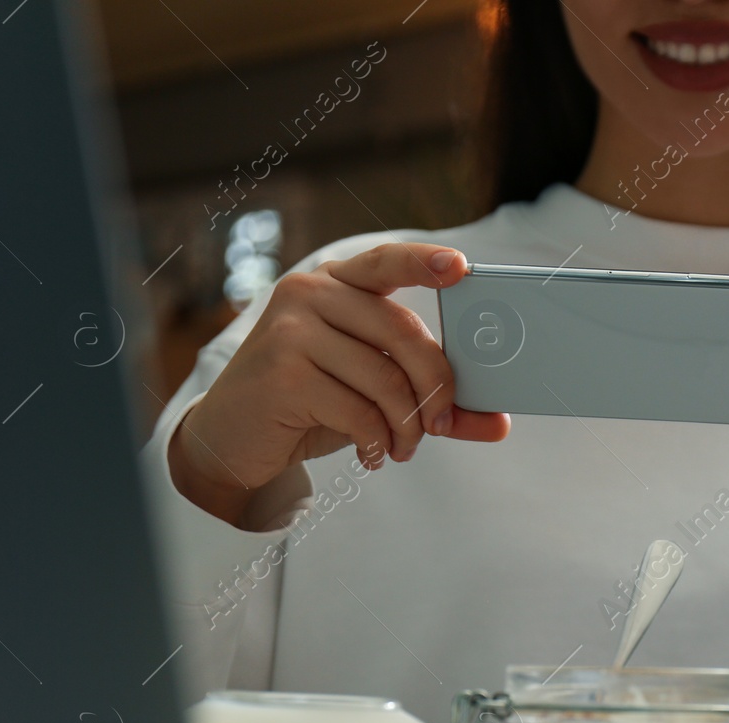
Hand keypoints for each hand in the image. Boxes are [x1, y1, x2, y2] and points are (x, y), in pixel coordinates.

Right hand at [168, 243, 508, 525]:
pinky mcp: (282, 374)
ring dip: (406, 427)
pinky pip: (358, 411)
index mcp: (335, 284)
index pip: (386, 262)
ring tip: (401, 448)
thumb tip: (497, 424)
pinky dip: (377, 441)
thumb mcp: (371, 392)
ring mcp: (290, 330)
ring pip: (385, 379)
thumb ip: (431, 400)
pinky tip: (372, 454)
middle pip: (404, 333)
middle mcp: (309, 294)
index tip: (462, 268)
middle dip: (436, 388)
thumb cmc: (308, 404)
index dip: (425, 262)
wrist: (231, 439)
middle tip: (440, 424)